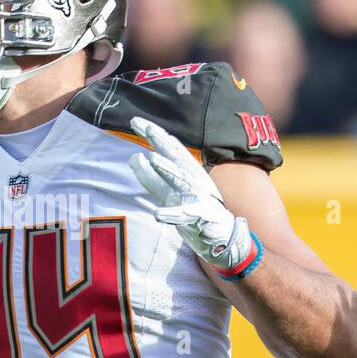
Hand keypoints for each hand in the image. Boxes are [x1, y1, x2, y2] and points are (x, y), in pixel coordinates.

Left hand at [128, 116, 260, 278]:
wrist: (222, 237)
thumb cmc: (194, 211)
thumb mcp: (168, 193)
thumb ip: (150, 177)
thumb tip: (134, 157)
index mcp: (186, 172)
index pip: (167, 149)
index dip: (153, 134)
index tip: (134, 120)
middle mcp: (194, 180)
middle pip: (177, 157)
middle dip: (163, 142)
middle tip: (148, 128)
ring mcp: (199, 197)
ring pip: (183, 180)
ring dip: (169, 170)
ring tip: (154, 159)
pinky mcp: (201, 217)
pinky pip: (186, 214)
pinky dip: (173, 214)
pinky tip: (158, 214)